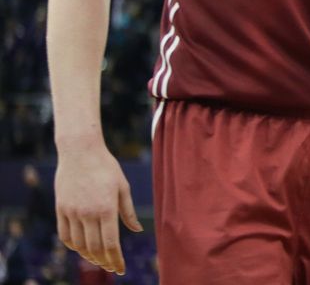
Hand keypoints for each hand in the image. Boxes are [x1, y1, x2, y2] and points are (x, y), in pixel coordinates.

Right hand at [55, 141, 142, 275]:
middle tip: (110, 266)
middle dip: (104, 261)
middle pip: (94, 248)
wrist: (80, 151)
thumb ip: (128, 211)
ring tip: (98, 260)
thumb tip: (137, 230)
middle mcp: (87, 213)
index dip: (116, 259)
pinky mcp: (60, 209)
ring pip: (79, 244)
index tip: (121, 269)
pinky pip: (65, 235)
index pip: (110, 243)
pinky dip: (73, 245)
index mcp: (106, 208)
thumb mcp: (123, 187)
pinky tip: (81, 248)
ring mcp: (72, 212)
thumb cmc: (106, 167)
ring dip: (88, 256)